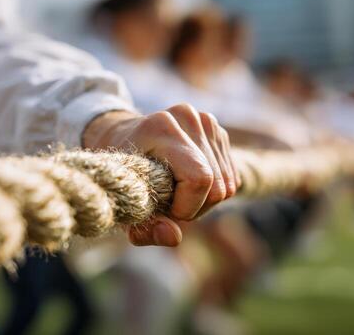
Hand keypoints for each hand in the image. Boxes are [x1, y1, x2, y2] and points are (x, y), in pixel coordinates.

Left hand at [83, 104, 240, 246]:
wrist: (123, 139)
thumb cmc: (125, 176)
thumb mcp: (128, 207)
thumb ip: (147, 230)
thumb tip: (174, 237)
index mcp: (160, 127)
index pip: (199, 178)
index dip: (189, 207)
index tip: (168, 212)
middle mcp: (186, 116)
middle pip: (217, 186)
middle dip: (197, 207)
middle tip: (171, 205)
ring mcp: (204, 119)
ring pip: (227, 184)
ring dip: (205, 200)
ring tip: (178, 193)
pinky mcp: (215, 127)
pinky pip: (230, 176)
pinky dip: (213, 189)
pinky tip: (190, 183)